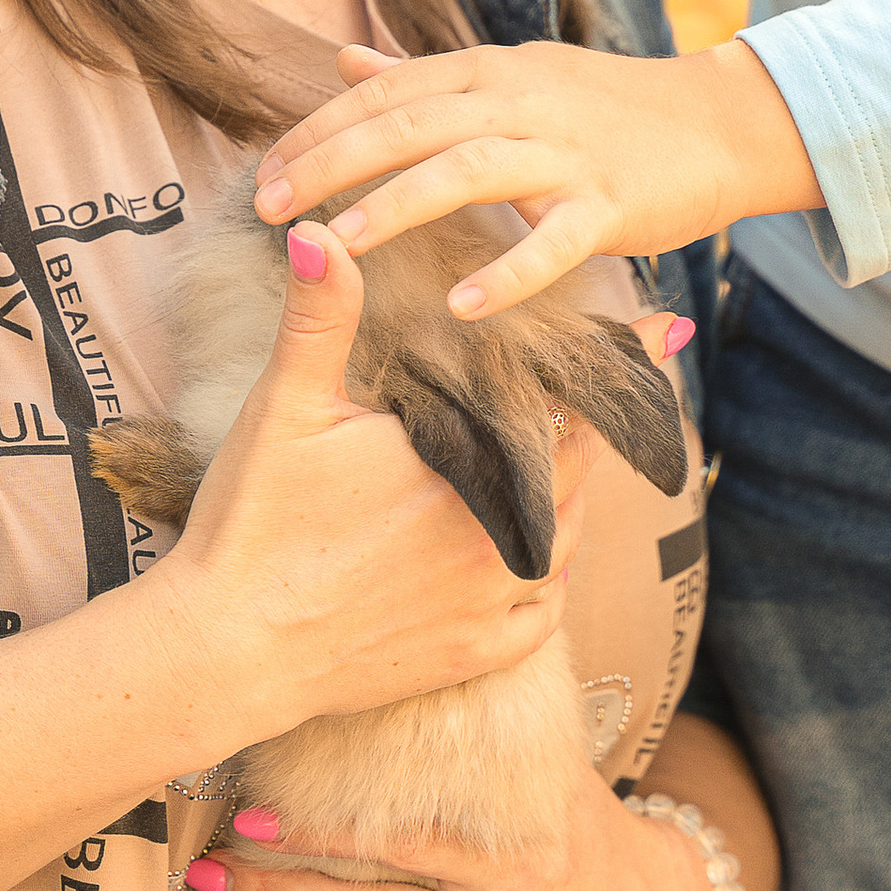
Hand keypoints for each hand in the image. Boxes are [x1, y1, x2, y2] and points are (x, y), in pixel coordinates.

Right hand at [146, 225, 593, 744]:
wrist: (223, 651)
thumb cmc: (254, 521)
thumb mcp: (286, 407)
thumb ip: (318, 316)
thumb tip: (315, 233)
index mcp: (465, 466)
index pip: (562, 404)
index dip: (612, 363)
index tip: (666, 329)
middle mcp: (495, 537)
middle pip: (574, 469)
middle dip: (591, 428)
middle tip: (621, 391)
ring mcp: (486, 604)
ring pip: (567, 538)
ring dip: (574, 497)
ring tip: (578, 460)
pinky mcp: (468, 656)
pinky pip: (540, 615)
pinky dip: (548, 579)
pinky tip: (540, 555)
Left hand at [252, 39, 821, 318]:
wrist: (719, 121)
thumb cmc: (604, 106)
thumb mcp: (512, 74)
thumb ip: (425, 75)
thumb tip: (343, 60)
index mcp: (488, 70)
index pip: (386, 91)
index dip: (320, 128)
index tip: (264, 171)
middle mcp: (519, 100)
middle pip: (409, 124)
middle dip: (333, 163)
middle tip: (269, 207)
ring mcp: (566, 152)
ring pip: (468, 171)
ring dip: (398, 206)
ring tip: (339, 246)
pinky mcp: (611, 204)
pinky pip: (554, 240)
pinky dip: (508, 273)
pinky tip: (463, 307)